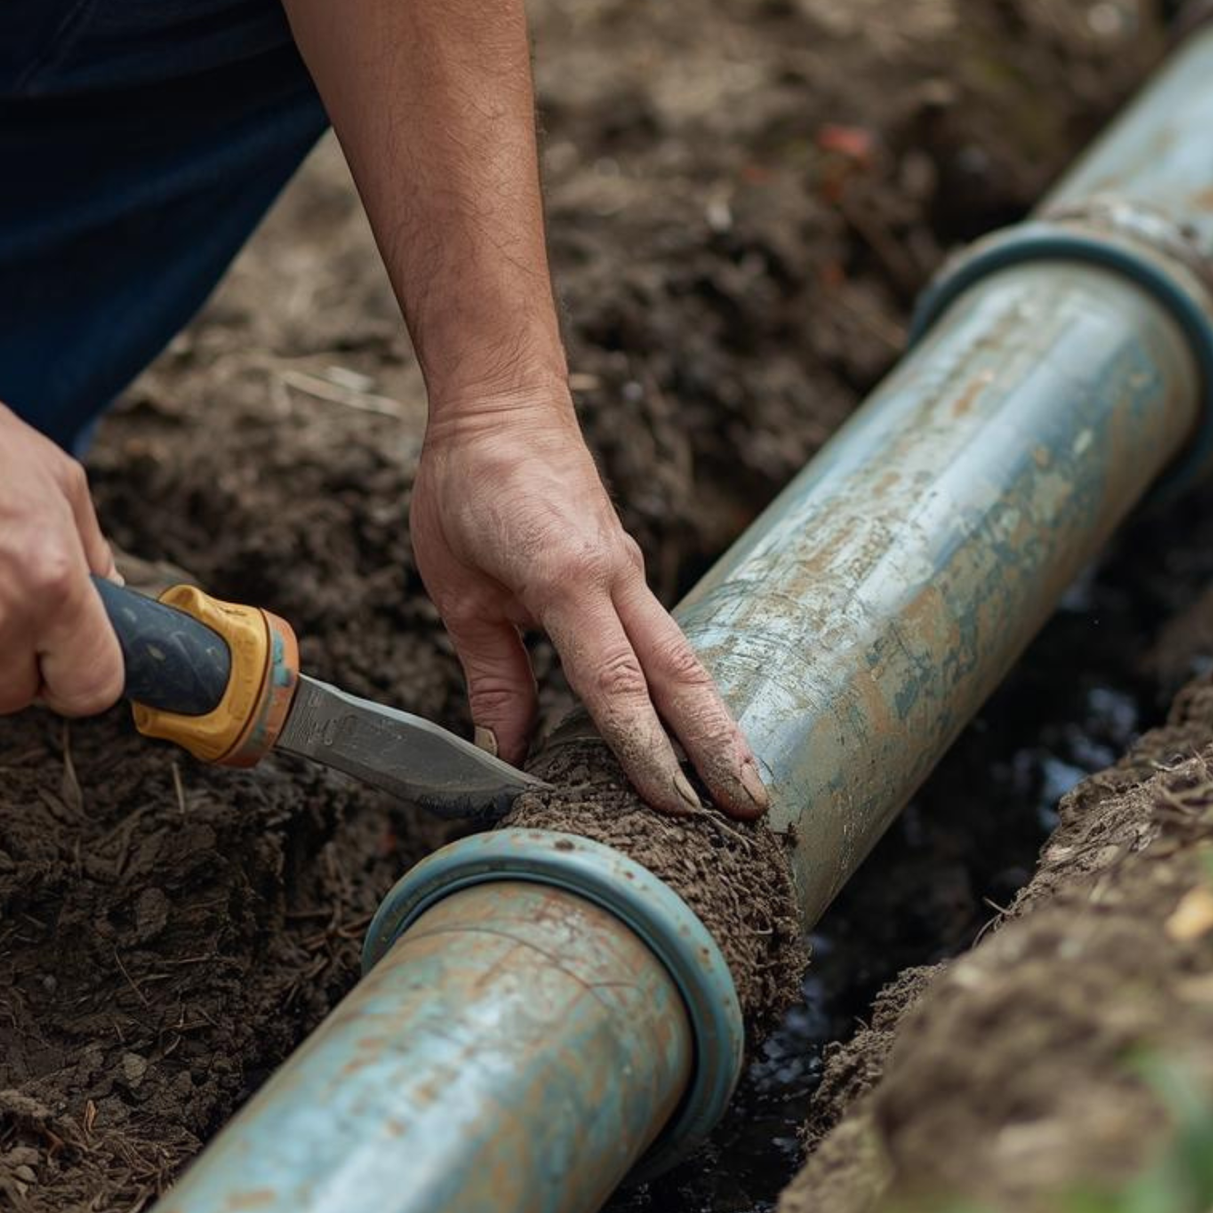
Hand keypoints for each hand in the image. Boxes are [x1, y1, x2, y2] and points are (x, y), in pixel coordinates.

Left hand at [411, 395, 768, 818]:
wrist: (502, 402)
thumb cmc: (471, 486)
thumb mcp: (459, 589)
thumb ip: (492, 674)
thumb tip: (503, 754)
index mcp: (568, 577)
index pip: (615, 682)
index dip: (645, 749)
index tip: (674, 803)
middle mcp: (616, 576)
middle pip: (679, 676)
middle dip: (716, 747)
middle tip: (753, 811)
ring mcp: (629, 572)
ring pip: (683, 659)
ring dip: (716, 724)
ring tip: (747, 785)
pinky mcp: (627, 570)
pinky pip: (664, 638)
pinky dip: (687, 690)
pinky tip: (698, 728)